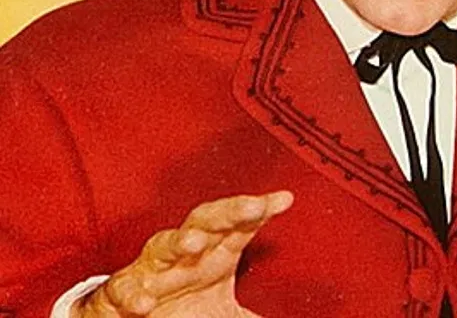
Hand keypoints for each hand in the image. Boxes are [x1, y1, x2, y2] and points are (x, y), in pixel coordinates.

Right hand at [72, 191, 293, 317]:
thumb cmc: (183, 306)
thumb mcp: (225, 312)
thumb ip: (252, 315)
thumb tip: (287, 317)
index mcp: (213, 252)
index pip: (240, 225)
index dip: (260, 210)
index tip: (284, 199)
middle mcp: (184, 252)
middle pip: (207, 221)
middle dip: (228, 212)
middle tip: (252, 207)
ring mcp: (151, 269)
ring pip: (163, 245)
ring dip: (178, 242)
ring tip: (195, 243)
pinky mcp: (120, 291)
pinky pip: (123, 289)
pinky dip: (133, 294)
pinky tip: (145, 303)